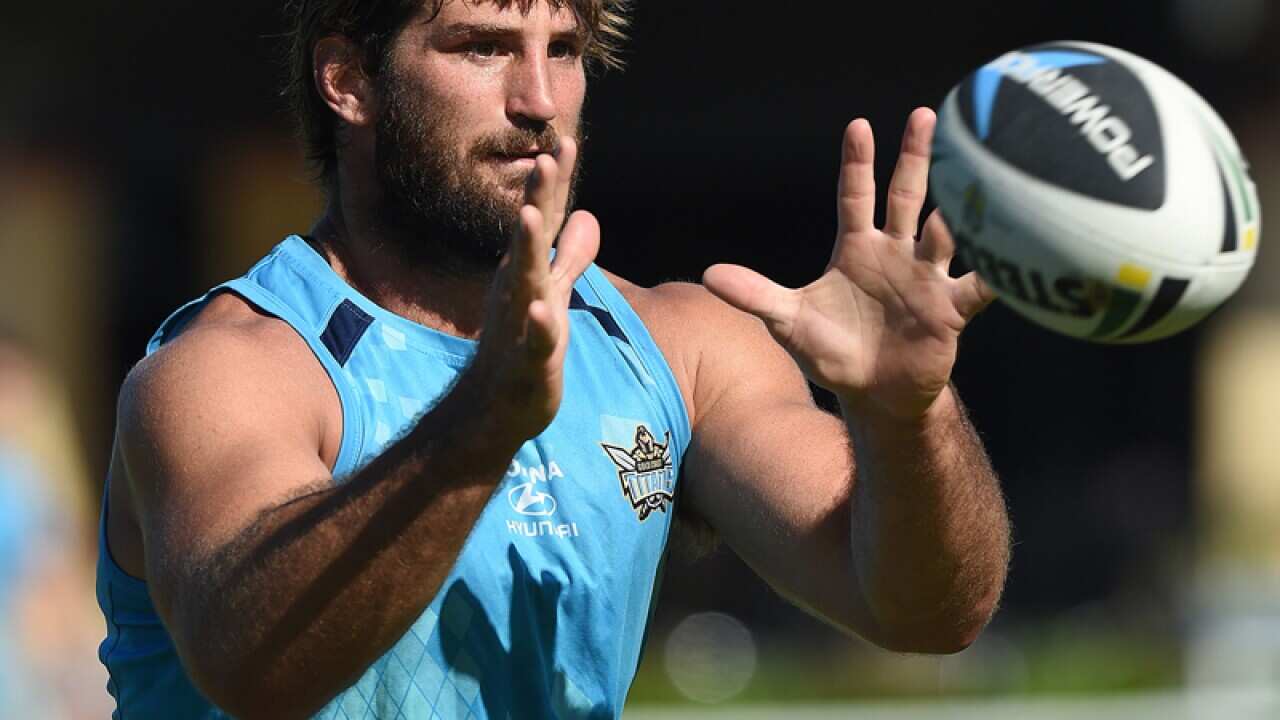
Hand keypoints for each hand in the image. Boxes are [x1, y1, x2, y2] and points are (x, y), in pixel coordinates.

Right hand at [470, 136, 599, 440]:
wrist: (495, 406)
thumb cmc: (523, 345)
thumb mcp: (554, 293)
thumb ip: (570, 255)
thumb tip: (586, 214)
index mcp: (527, 269)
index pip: (542, 218)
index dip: (554, 183)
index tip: (566, 141)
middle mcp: (518, 287)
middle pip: (530, 236)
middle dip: (538, 196)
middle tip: (546, 156)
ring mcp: (520, 321)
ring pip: (525, 280)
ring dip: (526, 247)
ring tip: (528, 214)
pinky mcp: (528, 360)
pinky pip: (533, 339)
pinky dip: (537, 323)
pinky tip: (541, 308)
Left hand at [703, 109, 993, 419]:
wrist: (876, 395)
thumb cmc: (833, 353)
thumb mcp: (790, 323)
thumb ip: (756, 296)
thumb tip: (709, 274)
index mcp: (856, 250)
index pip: (855, 197)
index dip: (857, 164)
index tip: (858, 126)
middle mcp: (895, 254)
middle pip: (907, 197)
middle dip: (915, 158)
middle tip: (925, 116)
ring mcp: (926, 278)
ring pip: (945, 232)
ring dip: (955, 209)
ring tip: (968, 178)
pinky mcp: (951, 309)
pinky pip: (981, 285)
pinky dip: (999, 271)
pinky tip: (1018, 252)